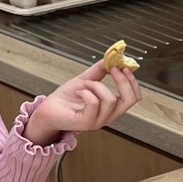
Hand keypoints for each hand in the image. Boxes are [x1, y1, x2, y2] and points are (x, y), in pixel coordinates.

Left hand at [23, 62, 139, 144]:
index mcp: (111, 107)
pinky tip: (79, 92)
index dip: (132, 81)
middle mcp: (107, 116)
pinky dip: (87, 92)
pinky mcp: (85, 122)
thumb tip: (111, 58)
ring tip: (86, 84)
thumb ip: (99, 71)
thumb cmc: (66, 99)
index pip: (133, 97)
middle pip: (129, 100)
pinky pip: (94, 103)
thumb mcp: (86, 80)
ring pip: (110, 100)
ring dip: (97, 85)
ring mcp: (97, 121)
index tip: (123, 66)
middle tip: (113, 68)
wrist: (48, 109)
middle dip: (123, 81)